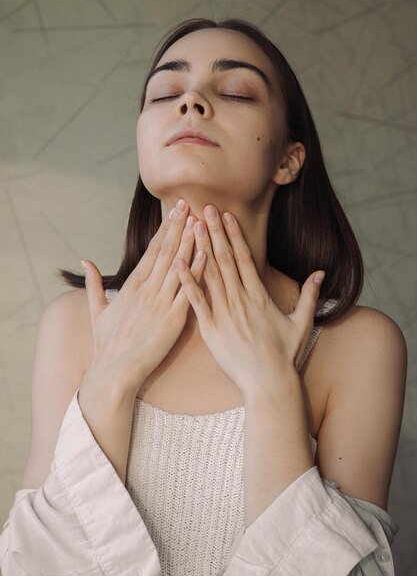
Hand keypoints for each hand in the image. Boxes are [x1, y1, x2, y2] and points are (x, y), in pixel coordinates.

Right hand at [81, 198, 207, 396]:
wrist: (115, 372)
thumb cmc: (106, 344)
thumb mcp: (96, 310)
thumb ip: (94, 284)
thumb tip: (86, 261)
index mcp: (131, 286)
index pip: (152, 250)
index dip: (166, 229)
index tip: (176, 211)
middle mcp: (147, 290)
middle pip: (167, 251)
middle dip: (180, 226)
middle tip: (191, 204)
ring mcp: (161, 304)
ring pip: (179, 267)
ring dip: (191, 242)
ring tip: (201, 221)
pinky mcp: (173, 320)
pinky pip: (189, 292)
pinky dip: (198, 273)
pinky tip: (207, 255)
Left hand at [176, 204, 325, 398]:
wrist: (268, 384)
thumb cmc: (285, 355)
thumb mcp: (302, 322)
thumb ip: (309, 295)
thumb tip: (320, 273)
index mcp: (259, 296)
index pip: (244, 258)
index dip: (234, 234)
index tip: (226, 214)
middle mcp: (240, 300)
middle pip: (224, 259)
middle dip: (214, 232)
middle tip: (203, 208)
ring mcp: (223, 314)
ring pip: (209, 275)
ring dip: (200, 249)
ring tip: (191, 226)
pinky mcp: (210, 330)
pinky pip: (196, 302)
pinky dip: (187, 282)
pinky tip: (177, 264)